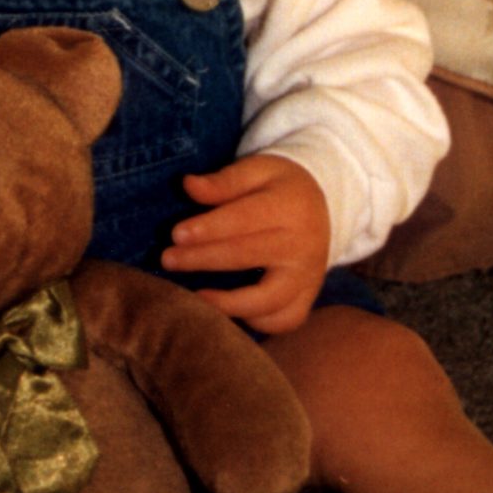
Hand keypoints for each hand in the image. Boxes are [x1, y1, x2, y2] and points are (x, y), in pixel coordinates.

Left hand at [161, 154, 330, 333]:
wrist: (325, 205)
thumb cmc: (279, 187)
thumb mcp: (258, 170)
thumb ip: (224, 181)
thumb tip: (188, 185)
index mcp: (289, 207)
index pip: (244, 219)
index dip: (208, 228)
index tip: (175, 234)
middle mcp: (302, 245)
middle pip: (247, 256)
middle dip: (202, 260)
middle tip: (167, 259)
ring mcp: (307, 276)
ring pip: (268, 300)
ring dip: (227, 303)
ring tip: (194, 297)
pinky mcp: (307, 297)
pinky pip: (283, 320)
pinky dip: (257, 322)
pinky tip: (228, 310)